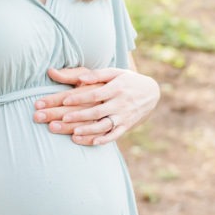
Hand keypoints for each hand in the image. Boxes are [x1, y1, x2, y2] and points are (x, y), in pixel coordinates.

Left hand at [33, 66, 158, 144]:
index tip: (65, 101)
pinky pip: (115, 135)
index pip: (95, 94)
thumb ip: (97, 74)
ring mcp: (123, 116)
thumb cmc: (127, 80)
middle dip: (79, 116)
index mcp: (115, 88)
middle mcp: (120, 103)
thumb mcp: (115, 72)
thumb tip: (80, 78)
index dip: (80, 98)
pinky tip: (93, 142)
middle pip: (97, 112)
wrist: (151, 93)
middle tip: (62, 119)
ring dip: (90, 130)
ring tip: (74, 133)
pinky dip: (105, 139)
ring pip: (105, 125)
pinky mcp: (126, 126)